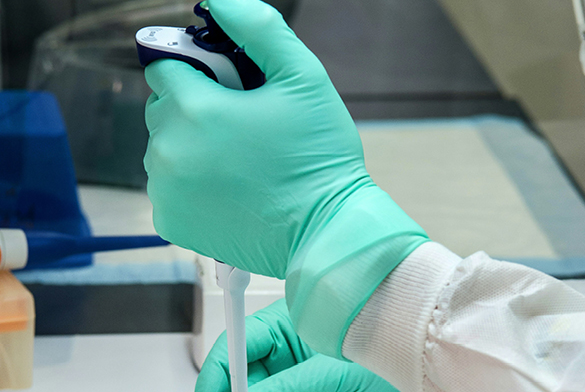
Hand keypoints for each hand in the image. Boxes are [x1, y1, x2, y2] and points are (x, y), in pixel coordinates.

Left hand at [144, 0, 427, 356]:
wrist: (324, 230)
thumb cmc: (318, 155)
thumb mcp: (304, 78)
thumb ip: (258, 28)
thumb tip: (219, 0)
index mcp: (195, 108)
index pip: (164, 67)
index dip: (195, 71)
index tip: (226, 88)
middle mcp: (168, 150)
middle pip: (161, 108)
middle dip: (192, 108)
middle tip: (240, 127)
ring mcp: (165, 190)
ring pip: (162, 147)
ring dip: (189, 146)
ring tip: (237, 161)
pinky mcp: (169, 222)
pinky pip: (166, 185)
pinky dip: (188, 182)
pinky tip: (226, 189)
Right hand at [195, 299, 398, 391]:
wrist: (424, 361)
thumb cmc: (388, 342)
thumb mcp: (332, 370)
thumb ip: (287, 386)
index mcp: (285, 324)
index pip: (236, 345)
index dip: (217, 373)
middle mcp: (286, 349)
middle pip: (244, 375)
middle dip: (238, 389)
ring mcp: (297, 372)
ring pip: (264, 387)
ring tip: (266, 391)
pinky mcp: (310, 388)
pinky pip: (282, 391)